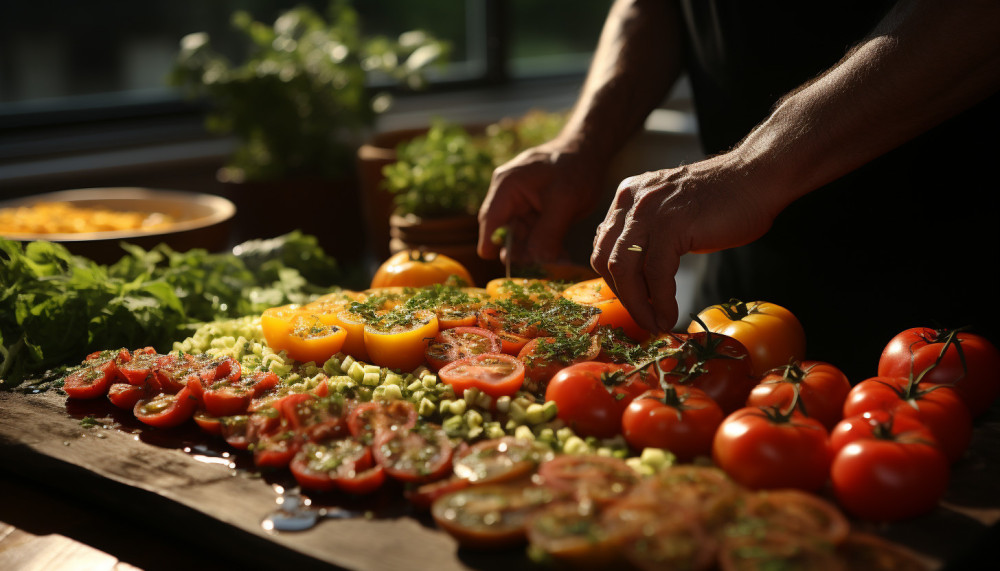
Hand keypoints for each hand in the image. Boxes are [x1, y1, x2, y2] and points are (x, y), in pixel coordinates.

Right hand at [477, 141, 604, 265]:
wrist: (590, 151)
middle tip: (538, 268)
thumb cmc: (575, 168)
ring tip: (556, 261)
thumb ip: (548, 231)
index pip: (490, 220)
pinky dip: (544, 245)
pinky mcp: (534, 211)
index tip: (497, 262)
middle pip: (505, 232)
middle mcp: (508, 195)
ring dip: (535, 251)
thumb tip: (538, 260)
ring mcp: (521, 203)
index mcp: (506, 186)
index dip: (489, 244)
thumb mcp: (564, 200)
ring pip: (521, 236)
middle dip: (520, 252)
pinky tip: (560, 254)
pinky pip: (533, 233)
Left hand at [590, 154, 777, 333]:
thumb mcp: (671, 214)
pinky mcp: (672, 225)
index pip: (603, 247)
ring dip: (638, 305)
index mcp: (627, 197)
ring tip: (655, 323)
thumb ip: (648, 237)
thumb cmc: (723, 200)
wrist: (757, 177)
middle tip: (643, 319)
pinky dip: (661, 301)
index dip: (614, 281)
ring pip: (625, 269)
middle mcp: (632, 201)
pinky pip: (656, 274)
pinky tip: (670, 315)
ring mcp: (649, 211)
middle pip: (607, 260)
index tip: (633, 302)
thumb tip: (638, 280)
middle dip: (623, 296)